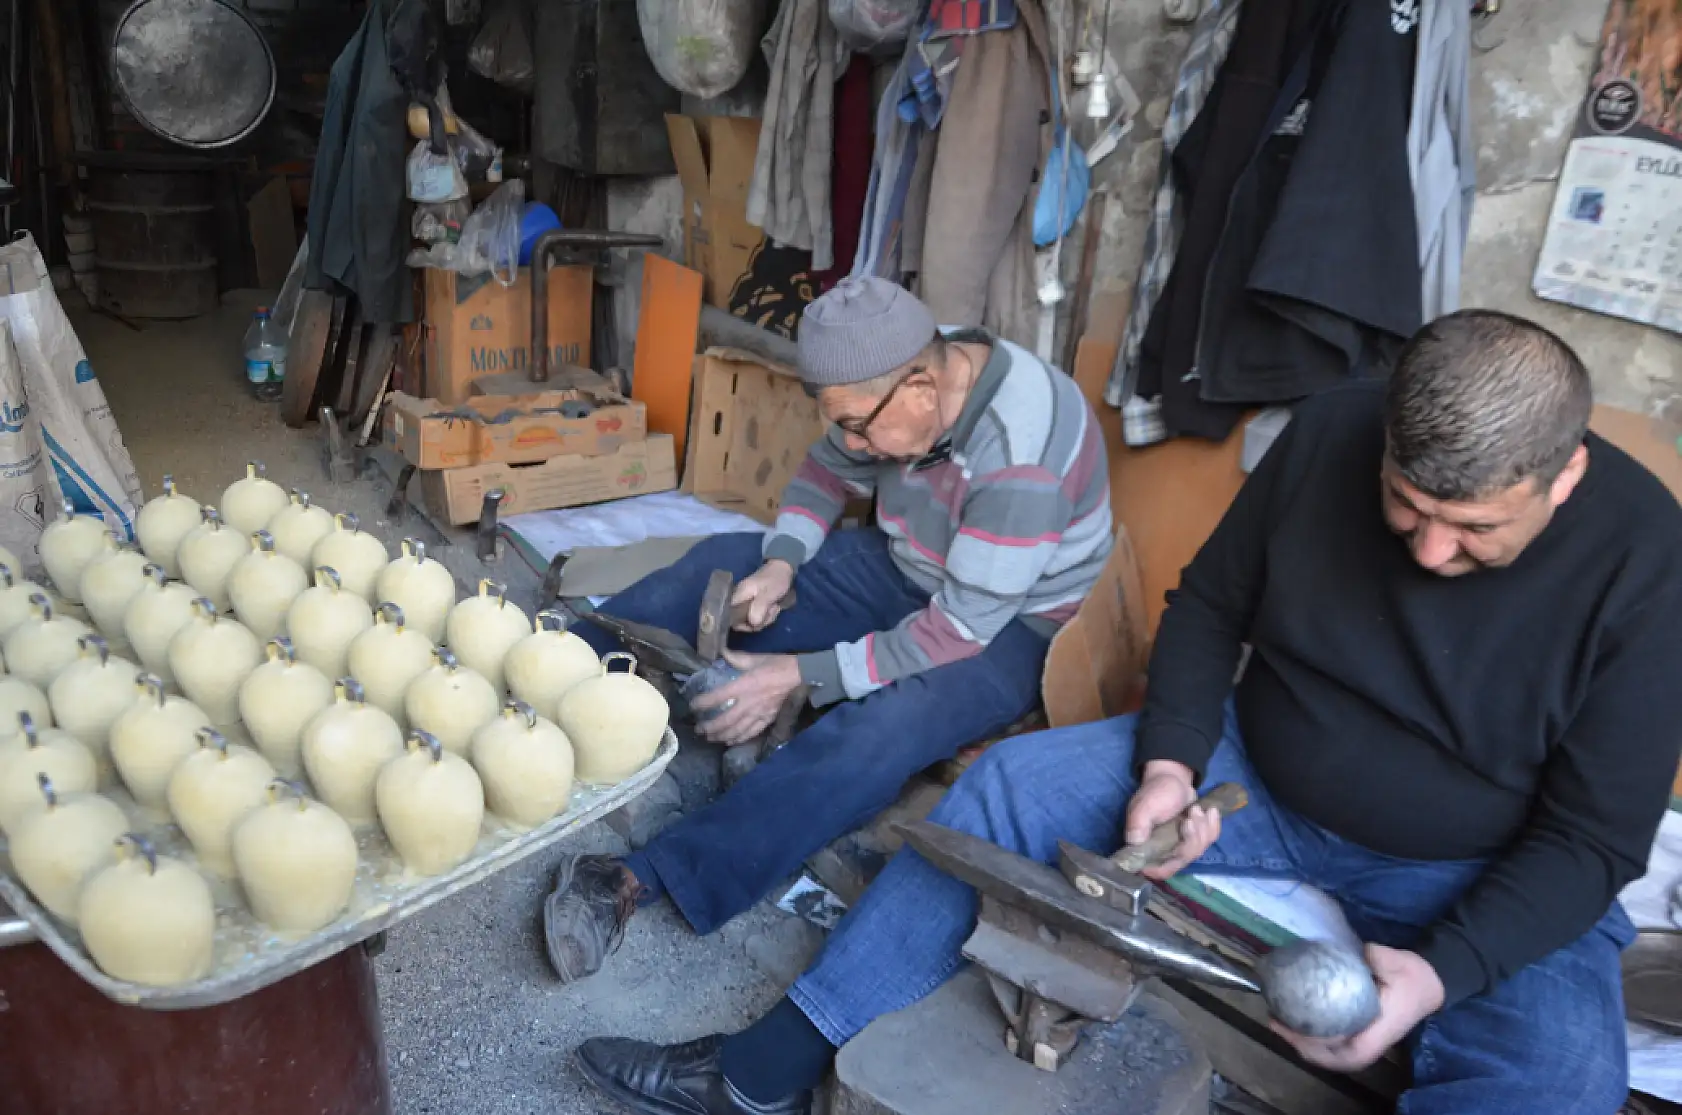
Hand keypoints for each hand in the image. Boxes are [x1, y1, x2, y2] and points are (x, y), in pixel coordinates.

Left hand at [691, 650, 800, 744]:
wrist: (802, 677)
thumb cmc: (779, 665)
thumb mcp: (757, 658)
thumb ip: (737, 658)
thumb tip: (721, 652)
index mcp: (745, 685)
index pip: (719, 696)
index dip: (703, 703)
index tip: (692, 706)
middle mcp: (750, 702)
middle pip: (726, 720)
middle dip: (710, 726)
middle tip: (698, 729)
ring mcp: (759, 714)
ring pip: (736, 730)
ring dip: (721, 735)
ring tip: (709, 737)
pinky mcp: (768, 720)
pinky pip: (751, 733)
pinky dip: (738, 739)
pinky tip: (729, 741)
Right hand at [732, 560, 794, 631]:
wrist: (784, 570)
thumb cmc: (775, 580)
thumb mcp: (769, 593)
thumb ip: (759, 607)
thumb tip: (752, 623)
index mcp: (739, 595)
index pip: (730, 617)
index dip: (741, 624)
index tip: (755, 623)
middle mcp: (740, 600)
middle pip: (742, 622)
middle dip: (759, 622)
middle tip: (771, 612)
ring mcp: (747, 603)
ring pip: (752, 621)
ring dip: (766, 618)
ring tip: (774, 607)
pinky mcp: (755, 605)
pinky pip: (759, 617)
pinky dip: (768, 616)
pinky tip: (774, 608)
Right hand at [1122, 760, 1217, 879]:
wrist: (1173, 778)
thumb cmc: (1156, 791)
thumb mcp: (1145, 805)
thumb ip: (1138, 823)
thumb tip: (1134, 842)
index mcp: (1146, 847)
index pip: (1157, 870)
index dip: (1170, 864)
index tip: (1181, 842)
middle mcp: (1163, 852)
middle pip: (1183, 859)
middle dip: (1192, 837)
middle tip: (1193, 813)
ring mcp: (1180, 847)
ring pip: (1198, 851)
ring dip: (1203, 828)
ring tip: (1197, 809)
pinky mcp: (1195, 840)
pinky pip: (1209, 841)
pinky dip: (1214, 826)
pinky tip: (1211, 811)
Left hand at [1270, 944, 1444, 1071]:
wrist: (1428, 984)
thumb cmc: (1413, 977)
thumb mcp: (1401, 964)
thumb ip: (1383, 959)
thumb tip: (1364, 952)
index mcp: (1379, 1034)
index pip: (1348, 1053)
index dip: (1320, 1046)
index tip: (1296, 1029)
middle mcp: (1368, 1043)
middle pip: (1330, 1057)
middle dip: (1299, 1043)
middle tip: (1274, 1020)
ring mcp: (1361, 1040)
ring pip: (1326, 1052)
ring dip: (1299, 1040)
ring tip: (1276, 1019)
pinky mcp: (1356, 1032)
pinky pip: (1328, 1041)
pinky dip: (1308, 1034)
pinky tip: (1292, 1017)